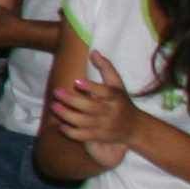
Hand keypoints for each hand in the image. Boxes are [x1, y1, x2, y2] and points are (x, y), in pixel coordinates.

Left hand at [47, 52, 134, 171]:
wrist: (135, 128)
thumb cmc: (122, 101)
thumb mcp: (118, 84)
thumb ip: (106, 68)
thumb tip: (93, 52)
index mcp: (116, 98)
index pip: (105, 92)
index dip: (92, 87)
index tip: (77, 81)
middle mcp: (111, 112)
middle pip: (90, 107)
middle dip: (72, 100)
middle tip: (57, 91)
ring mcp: (105, 126)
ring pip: (84, 122)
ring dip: (68, 115)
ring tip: (54, 106)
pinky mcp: (100, 137)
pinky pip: (84, 137)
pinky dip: (72, 133)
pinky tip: (61, 126)